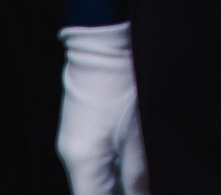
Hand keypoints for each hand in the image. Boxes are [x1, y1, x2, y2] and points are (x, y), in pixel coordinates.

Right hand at [56, 23, 149, 194]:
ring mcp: (77, 142)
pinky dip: (117, 171)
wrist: (104, 42)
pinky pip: (99, 162)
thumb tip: (145, 193)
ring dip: (120, 186)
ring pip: (98, 179)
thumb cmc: (121, 82)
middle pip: (96, 192)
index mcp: (83, 161)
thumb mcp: (139, 132)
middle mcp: (73, 156)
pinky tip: (138, 170)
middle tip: (147, 187)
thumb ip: (139, 173)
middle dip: (122, 194)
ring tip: (145, 183)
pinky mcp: (85, 129)